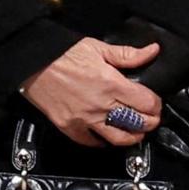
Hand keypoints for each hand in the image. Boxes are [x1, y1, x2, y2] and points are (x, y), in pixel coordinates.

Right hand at [19, 36, 162, 148]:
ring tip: (135, 133)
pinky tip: (106, 137)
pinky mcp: (70, 126)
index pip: (146, 102)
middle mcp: (101, 105)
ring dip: (131, 137)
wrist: (32, 63)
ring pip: (118, 138)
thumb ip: (127, 54)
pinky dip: (101, 142)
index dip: (156, 105)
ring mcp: (85, 118)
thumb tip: (151, 51)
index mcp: (111, 83)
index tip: (155, 104)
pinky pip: (91, 141)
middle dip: (149, 122)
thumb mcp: (97, 47)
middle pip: (137, 122)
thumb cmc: (62, 53)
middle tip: (151, 120)